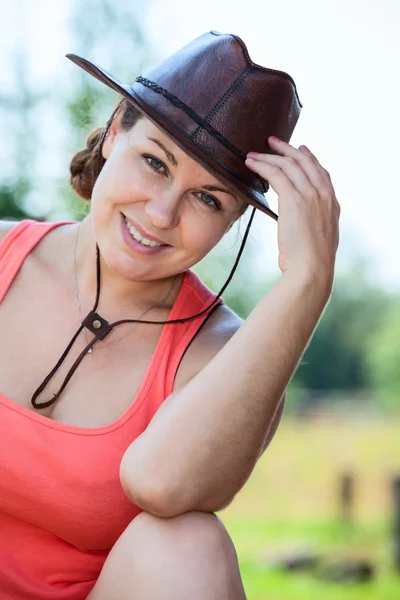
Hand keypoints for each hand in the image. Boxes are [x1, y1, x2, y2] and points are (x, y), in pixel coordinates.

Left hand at [245, 138, 339, 283]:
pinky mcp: (295, 199)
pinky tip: (251, 163)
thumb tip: (303, 225)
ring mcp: (311, 195)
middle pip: (305, 162)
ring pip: (289, 165)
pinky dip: (262, 165)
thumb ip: (314, 225)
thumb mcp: (319, 239)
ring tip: (254, 153)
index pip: (321, 172)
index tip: (299, 150)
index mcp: (332, 204)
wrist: (312, 268)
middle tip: (273, 141)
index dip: (309, 158)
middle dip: (288, 149)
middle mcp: (324, 194)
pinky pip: (276, 173)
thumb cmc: (311, 262)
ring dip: (269, 156)